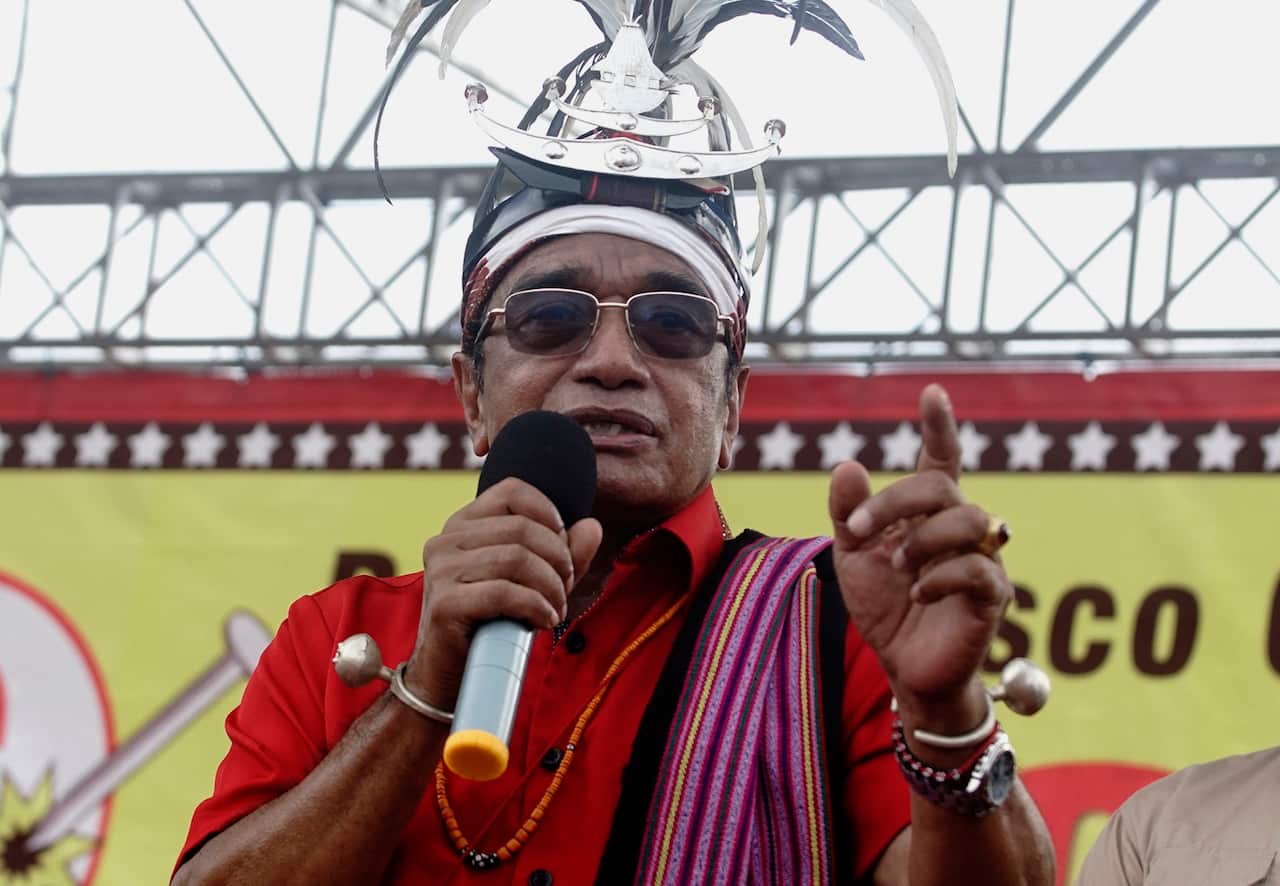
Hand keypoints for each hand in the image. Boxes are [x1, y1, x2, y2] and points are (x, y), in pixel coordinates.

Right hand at [406, 477, 601, 709]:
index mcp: (463, 524)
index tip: (563, 550)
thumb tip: (592, 526)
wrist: (449, 674)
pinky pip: (504, 593)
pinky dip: (535, 607)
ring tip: (556, 609)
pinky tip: (544, 621)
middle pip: (522, 528)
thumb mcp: (536, 582)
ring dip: (550, 587)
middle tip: (565, 589)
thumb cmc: (492, 623)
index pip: (512, 491)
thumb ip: (564, 553)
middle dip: (558, 559)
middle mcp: (446, 539)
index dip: (549, 515)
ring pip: (516, 558)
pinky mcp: (444, 603)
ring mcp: (441, 570)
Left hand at [827, 384, 1011, 729]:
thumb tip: (848, 464)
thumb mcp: (853, 556)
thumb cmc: (884, 606)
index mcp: (928, 513)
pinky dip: (940, 576)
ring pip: (966, 520)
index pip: (942, 459)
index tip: (932, 392)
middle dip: (894, 503)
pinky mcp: (994, 595)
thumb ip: (849, 512)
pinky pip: (978, 568)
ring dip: (920, 541)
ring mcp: (983, 558)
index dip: (939, 425)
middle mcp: (961, 527)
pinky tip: (918, 593)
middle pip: (940, 487)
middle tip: (859, 531)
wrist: (902, 666)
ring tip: (899, 570)